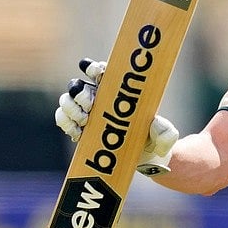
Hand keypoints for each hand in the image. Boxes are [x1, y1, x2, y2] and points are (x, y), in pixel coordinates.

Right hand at [54, 57, 177, 175]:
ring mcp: (86, 113)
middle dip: (80, 92)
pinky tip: (77, 133)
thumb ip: (165, 132)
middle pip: (78, 84)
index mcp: (117, 91)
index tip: (96, 73)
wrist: (143, 160)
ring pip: (66, 100)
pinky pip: (62, 119)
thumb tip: (155, 125)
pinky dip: (65, 123)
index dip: (94, 68)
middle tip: (90, 106)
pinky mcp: (78, 128)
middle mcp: (98, 98)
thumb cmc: (153, 140)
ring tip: (84, 121)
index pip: (101, 71)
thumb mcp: (165, 135)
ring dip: (70, 108)